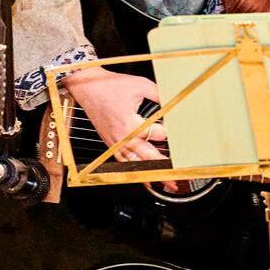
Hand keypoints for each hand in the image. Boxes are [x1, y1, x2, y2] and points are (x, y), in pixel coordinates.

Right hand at [64, 66, 184, 192]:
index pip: (156, 135)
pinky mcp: (109, 143)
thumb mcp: (141, 85)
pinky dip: (134, 170)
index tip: (181, 135)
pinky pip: (123, 161)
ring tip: (164, 184)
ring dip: (149, 174)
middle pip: (146, 157)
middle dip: (163, 169)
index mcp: (130, 124)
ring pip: (134, 163)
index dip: (169, 134)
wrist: (87, 87)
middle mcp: (122, 137)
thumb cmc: (110, 86)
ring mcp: (114, 142)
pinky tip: (143, 177)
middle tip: (176, 179)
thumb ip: (160, 95)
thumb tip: (176, 101)